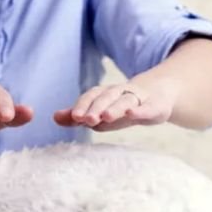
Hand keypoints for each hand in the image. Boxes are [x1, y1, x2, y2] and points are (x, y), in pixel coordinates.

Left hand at [53, 81, 177, 131]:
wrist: (157, 98)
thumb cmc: (121, 109)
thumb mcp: (99, 114)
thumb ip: (77, 117)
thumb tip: (55, 117)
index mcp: (104, 94)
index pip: (91, 96)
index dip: (83, 105)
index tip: (75, 117)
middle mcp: (119, 92)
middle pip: (106, 97)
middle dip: (96, 108)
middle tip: (87, 119)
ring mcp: (138, 98)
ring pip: (125, 101)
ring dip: (114, 108)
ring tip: (106, 117)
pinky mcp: (154, 106)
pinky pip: (146, 107)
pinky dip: (139, 110)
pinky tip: (132, 114)